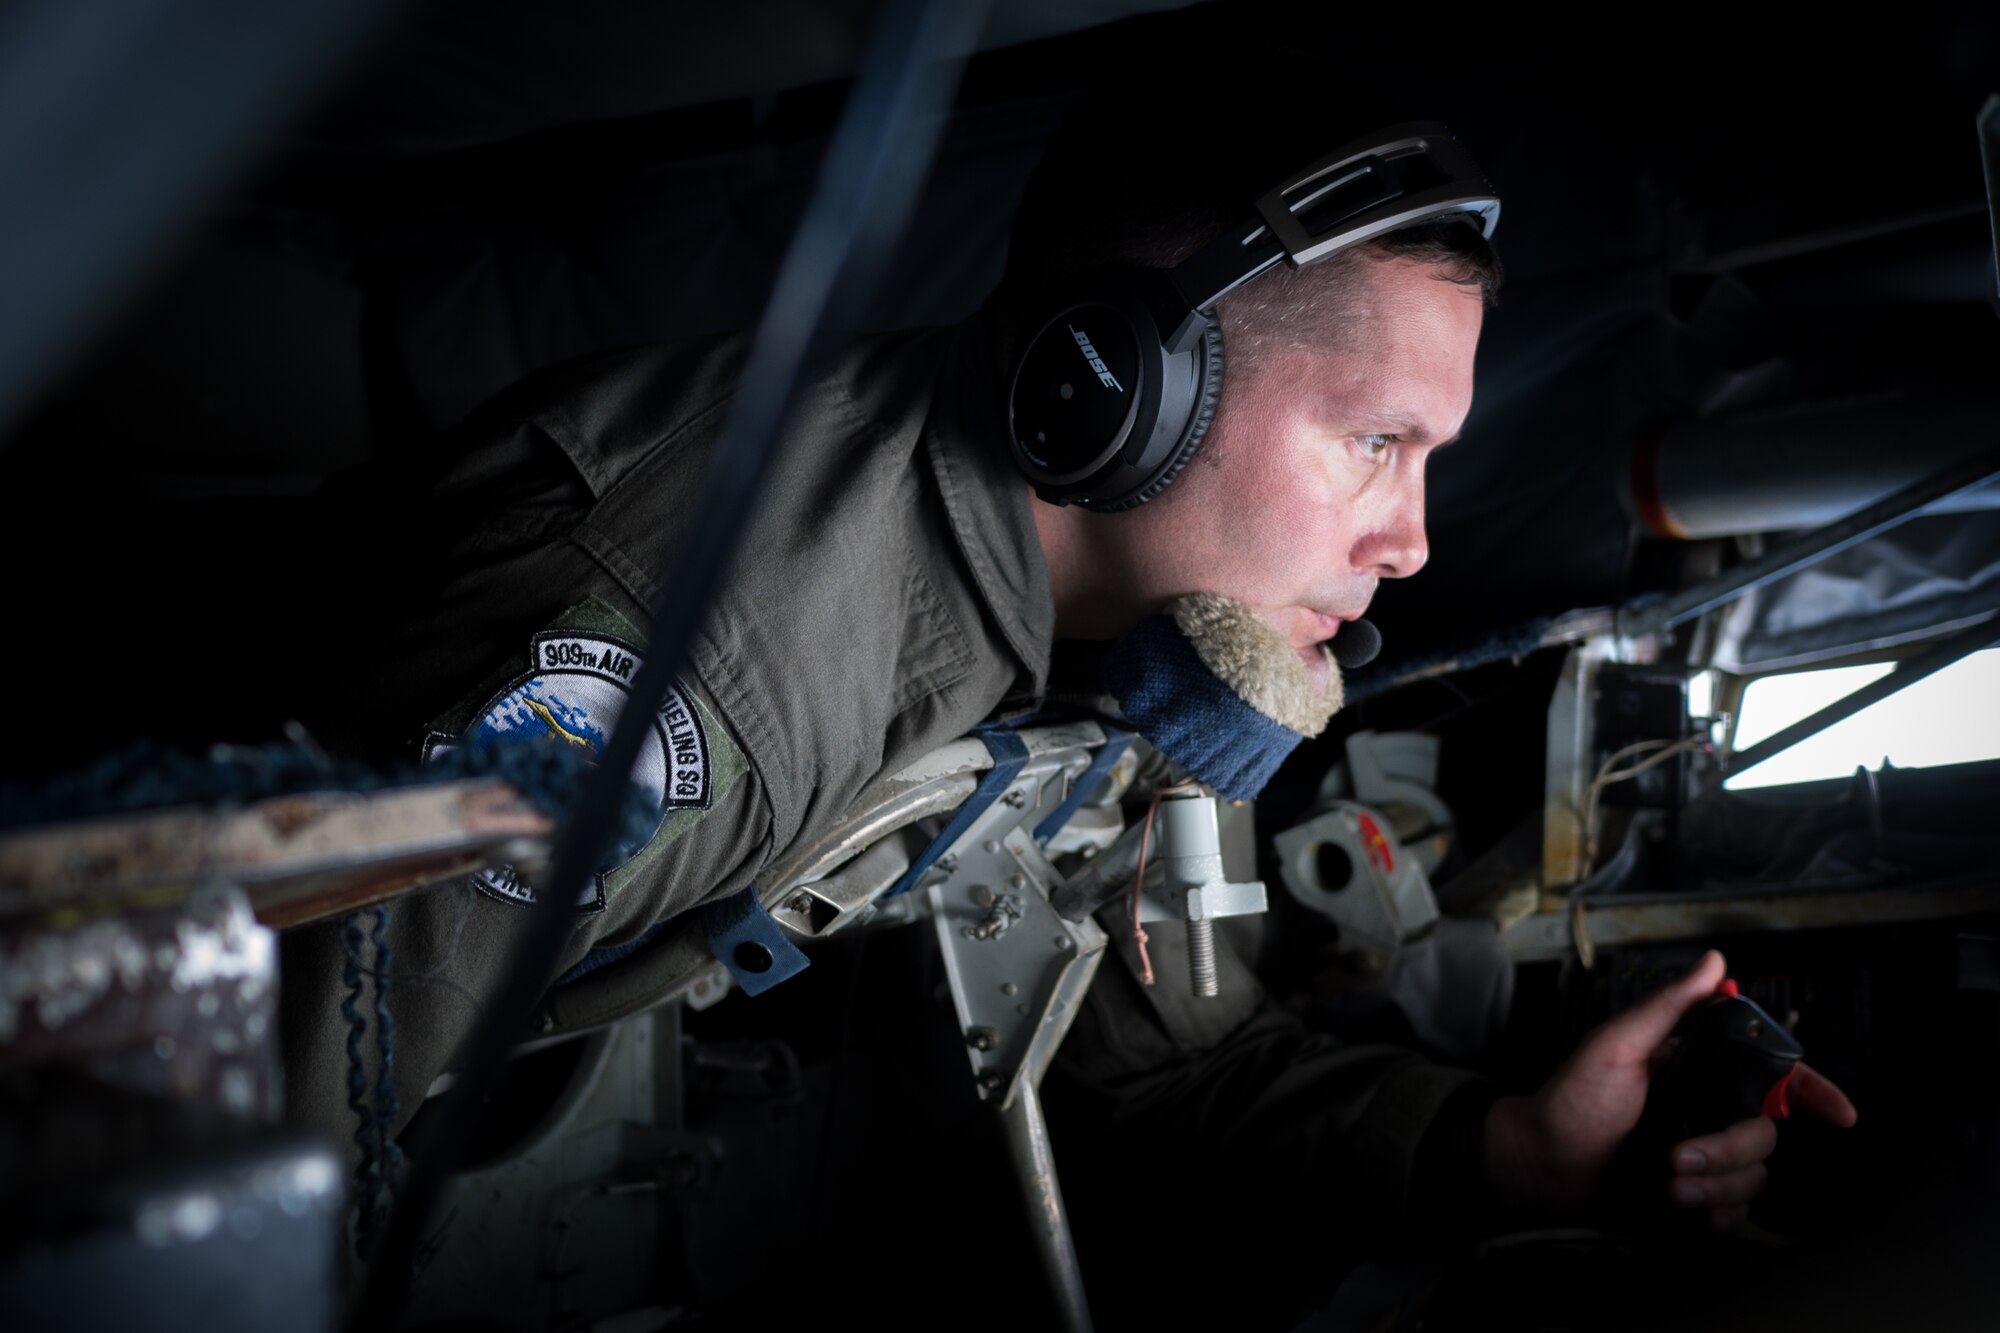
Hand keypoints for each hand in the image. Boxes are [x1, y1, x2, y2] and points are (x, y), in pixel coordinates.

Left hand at [1483, 949, 1858, 1227]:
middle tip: (1677, 1156)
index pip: (1772, 1079)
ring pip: (1753, 1178)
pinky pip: (1733, 1214)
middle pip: (1766, 1135)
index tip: (1841, 1112)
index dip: (1813, 1092)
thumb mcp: (1618, 1044)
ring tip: (1667, 1183)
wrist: (1542, 1164)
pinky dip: (1713, 1215)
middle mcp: (1708, 1114)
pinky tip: (1682, 1207)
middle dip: (1728, 1150)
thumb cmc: (1572, 1099)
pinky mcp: (1694, 1198)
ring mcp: (1704, 1158)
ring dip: (1714, 1185)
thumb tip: (1714, 962)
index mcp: (1700, 1073)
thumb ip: (1670, 1007)